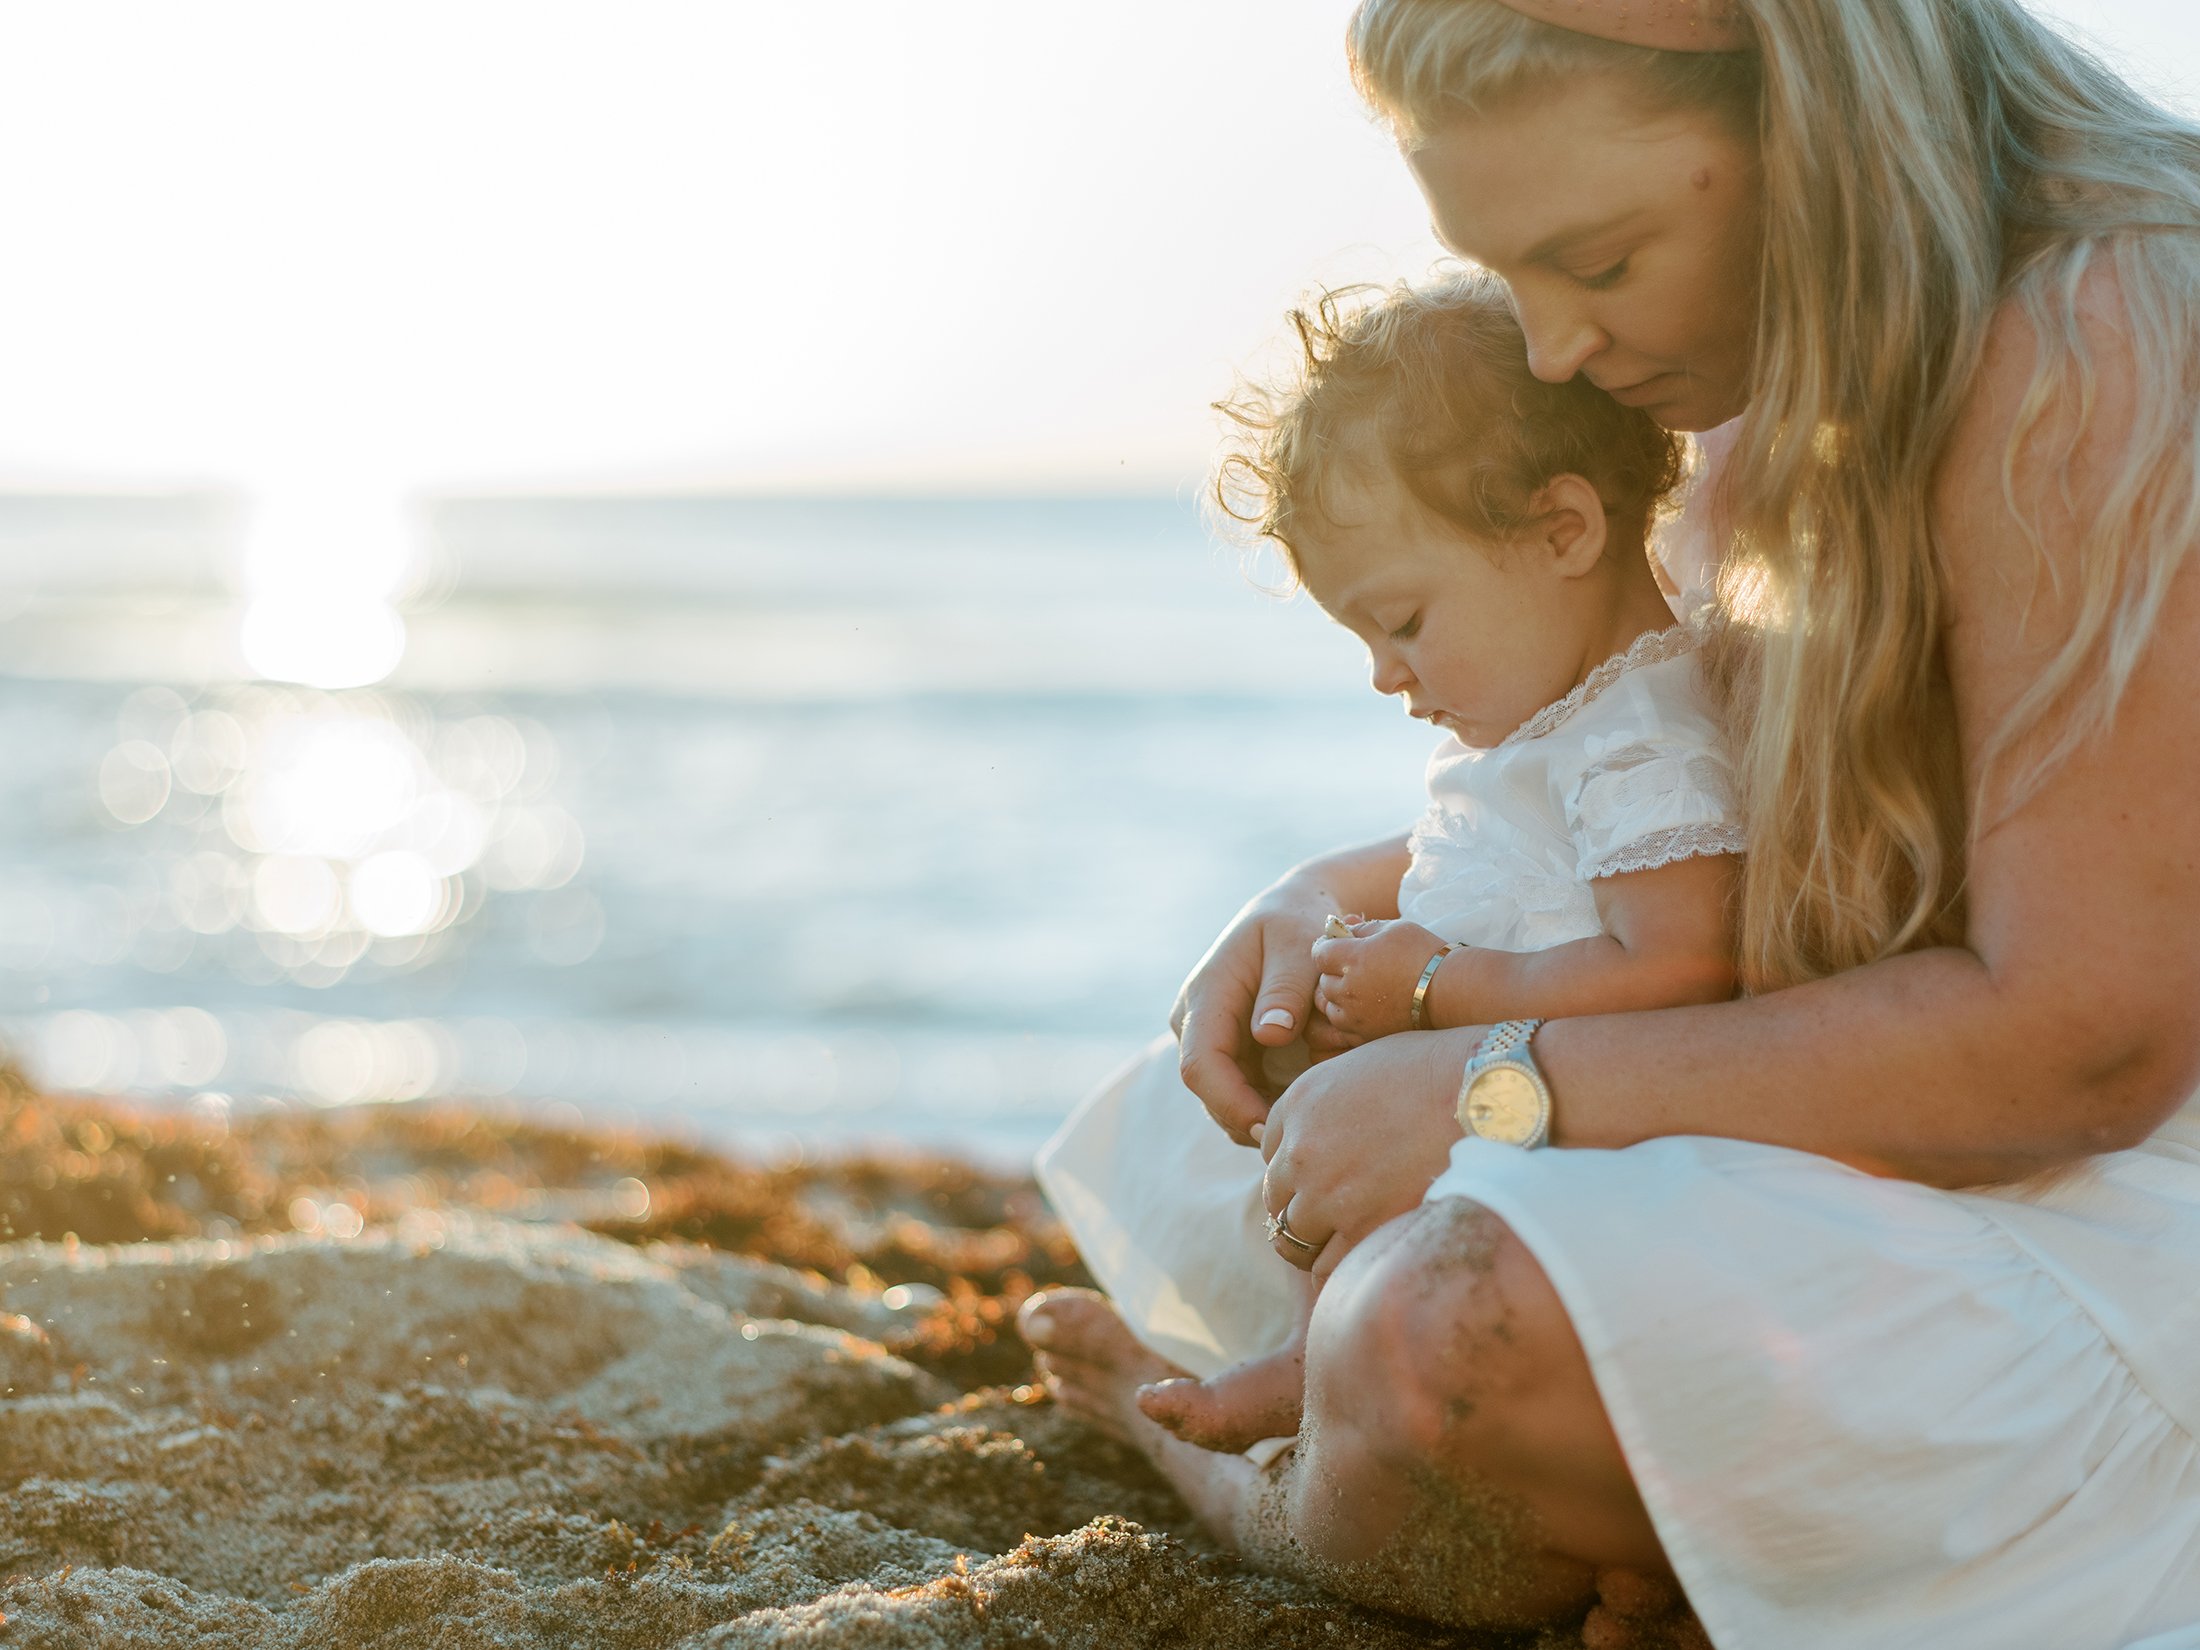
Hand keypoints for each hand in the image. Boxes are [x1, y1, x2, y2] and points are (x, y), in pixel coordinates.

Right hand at [1169, 880, 1334, 1145]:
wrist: (1291, 911)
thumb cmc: (1298, 924)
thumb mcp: (1299, 945)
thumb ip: (1287, 989)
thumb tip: (1269, 1035)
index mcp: (1206, 996)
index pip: (1201, 1065)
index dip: (1232, 1104)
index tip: (1273, 1126)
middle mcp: (1195, 1021)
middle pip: (1209, 1092)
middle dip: (1248, 1121)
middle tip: (1300, 1138)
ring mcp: (1208, 1037)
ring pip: (1222, 1099)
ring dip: (1258, 1118)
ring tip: (1307, 1124)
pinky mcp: (1227, 1049)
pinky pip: (1239, 1092)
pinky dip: (1266, 1106)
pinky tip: (1303, 1108)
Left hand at [1258, 1027, 1482, 1271]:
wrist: (1484, 1094)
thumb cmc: (1438, 1071)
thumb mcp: (1364, 1064)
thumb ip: (1329, 1101)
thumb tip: (1326, 1130)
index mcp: (1299, 1103)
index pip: (1269, 1152)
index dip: (1296, 1168)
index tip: (1321, 1176)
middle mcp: (1301, 1150)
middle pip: (1276, 1199)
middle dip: (1300, 1207)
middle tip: (1334, 1215)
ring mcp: (1327, 1193)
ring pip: (1293, 1239)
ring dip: (1315, 1243)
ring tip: (1348, 1242)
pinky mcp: (1361, 1229)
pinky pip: (1327, 1268)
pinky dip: (1340, 1267)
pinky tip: (1366, 1258)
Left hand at [1312, 919, 1453, 1038]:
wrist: (1451, 992)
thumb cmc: (1425, 954)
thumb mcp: (1394, 928)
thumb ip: (1362, 928)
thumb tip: (1343, 928)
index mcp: (1352, 959)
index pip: (1319, 952)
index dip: (1326, 947)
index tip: (1338, 945)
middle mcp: (1348, 990)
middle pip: (1322, 981)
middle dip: (1333, 972)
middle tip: (1355, 967)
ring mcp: (1355, 1017)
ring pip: (1329, 1007)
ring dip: (1338, 997)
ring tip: (1362, 989)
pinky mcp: (1365, 1036)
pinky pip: (1341, 1028)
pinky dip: (1348, 1018)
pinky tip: (1366, 1009)